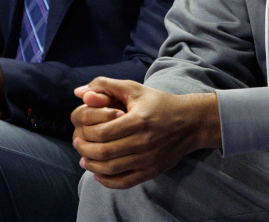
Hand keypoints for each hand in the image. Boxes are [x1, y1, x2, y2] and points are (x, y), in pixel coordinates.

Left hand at [70, 77, 221, 188]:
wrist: (190, 122)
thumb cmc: (159, 103)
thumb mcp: (135, 89)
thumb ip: (106, 86)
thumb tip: (78, 92)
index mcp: (139, 120)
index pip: (103, 132)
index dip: (86, 133)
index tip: (79, 131)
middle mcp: (144, 141)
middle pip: (104, 152)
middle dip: (85, 150)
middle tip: (78, 145)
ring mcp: (149, 159)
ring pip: (112, 169)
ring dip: (92, 166)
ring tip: (84, 160)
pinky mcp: (153, 171)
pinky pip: (125, 182)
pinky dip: (108, 181)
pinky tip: (99, 174)